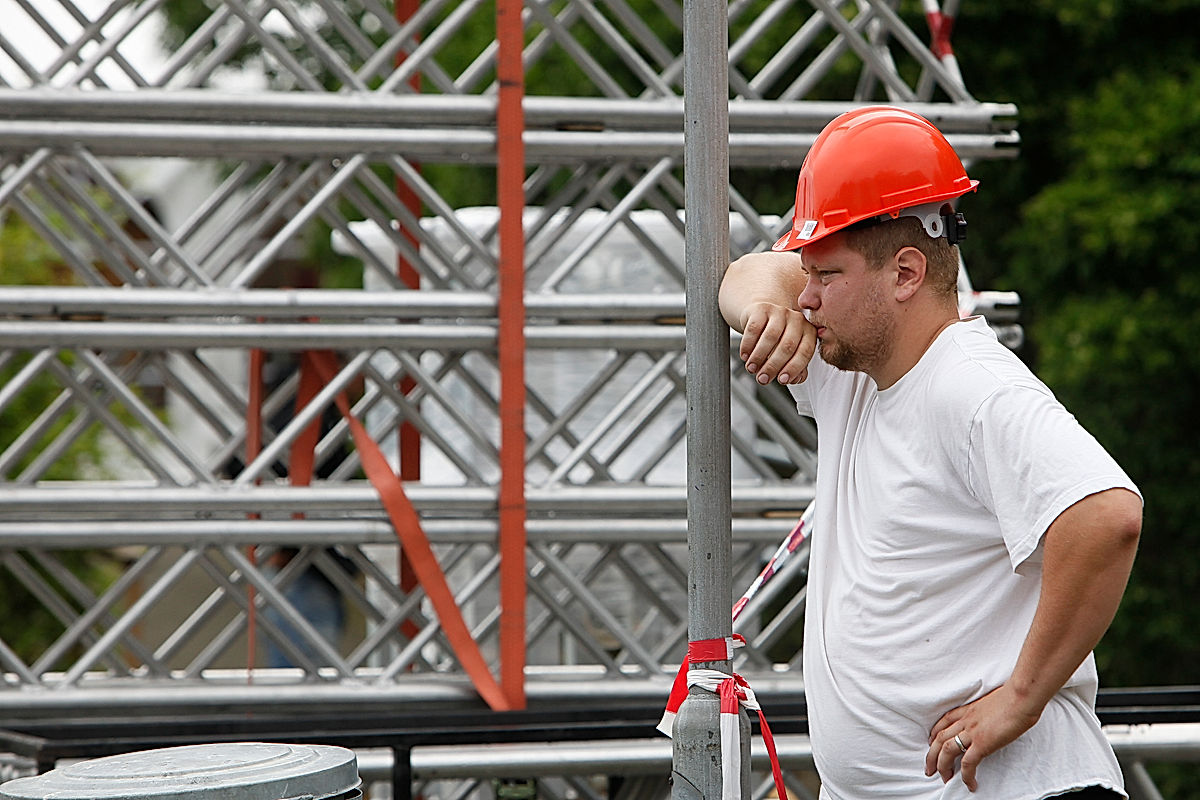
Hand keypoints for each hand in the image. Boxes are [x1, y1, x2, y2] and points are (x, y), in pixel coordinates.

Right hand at [737, 301, 815, 384]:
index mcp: (809, 332)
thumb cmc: (779, 339)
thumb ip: (796, 368)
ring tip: (751, 369)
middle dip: (773, 366)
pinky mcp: (761, 308)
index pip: (805, 352)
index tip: (782, 381)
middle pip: (787, 346)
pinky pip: (754, 329)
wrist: (762, 316)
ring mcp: (780, 311)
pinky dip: (748, 345)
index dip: (794, 368)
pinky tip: (745, 356)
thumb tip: (794, 380)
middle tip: (763, 379)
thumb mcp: (790, 353)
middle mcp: (797, 319)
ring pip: (770, 337)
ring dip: (759, 357)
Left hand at [924, 684, 1042, 791]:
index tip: (931, 743)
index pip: (944, 722)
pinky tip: (970, 784)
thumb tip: (995, 719)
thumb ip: (988, 712)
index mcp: (968, 710)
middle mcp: (966, 720)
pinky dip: (966, 776)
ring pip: (946, 751)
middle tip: (929, 769)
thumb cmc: (1015, 697)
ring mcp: (972, 731)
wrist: (1021, 696)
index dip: (935, 734)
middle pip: (939, 738)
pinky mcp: (982, 743)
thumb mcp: (994, 702)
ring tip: (945, 779)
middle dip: (931, 755)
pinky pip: (968, 763)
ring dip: (943, 766)